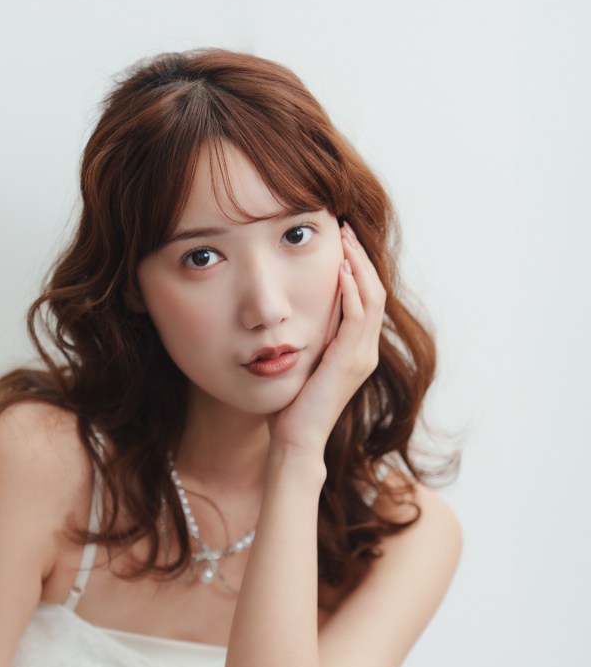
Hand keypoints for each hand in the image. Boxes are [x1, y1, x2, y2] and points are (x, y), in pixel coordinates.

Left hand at [269, 220, 385, 456]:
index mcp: (357, 350)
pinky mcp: (350, 362)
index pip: (366, 297)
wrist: (296, 440)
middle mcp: (366, 351)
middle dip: (360, 257)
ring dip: (358, 265)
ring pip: (372, 298)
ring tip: (344, 238)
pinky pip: (358, 317)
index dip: (357, 266)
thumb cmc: (291, 406)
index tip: (340, 239)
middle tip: (344, 227)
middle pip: (375, 291)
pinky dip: (352, 290)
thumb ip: (308, 337)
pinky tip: (340, 270)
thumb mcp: (302, 361)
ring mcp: (361, 357)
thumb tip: (295, 312)